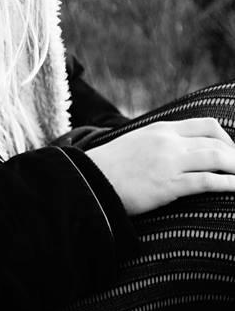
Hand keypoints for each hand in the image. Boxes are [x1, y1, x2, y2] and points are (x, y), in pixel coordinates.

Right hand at [85, 117, 234, 215]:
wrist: (88, 180)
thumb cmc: (111, 167)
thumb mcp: (137, 143)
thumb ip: (159, 142)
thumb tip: (178, 151)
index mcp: (162, 129)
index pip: (206, 125)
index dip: (227, 139)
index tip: (233, 154)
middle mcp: (168, 141)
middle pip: (216, 141)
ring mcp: (169, 161)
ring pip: (216, 158)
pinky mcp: (167, 184)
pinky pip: (207, 181)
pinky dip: (228, 184)